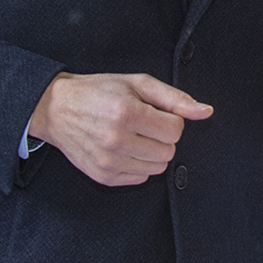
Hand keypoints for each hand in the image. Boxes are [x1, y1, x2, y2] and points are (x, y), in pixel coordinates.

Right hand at [29, 72, 213, 186]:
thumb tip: (205, 112)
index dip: (170, 120)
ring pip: (157, 168)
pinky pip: (140, 178)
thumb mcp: (137, 83)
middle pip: (168, 151)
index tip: (154, 113)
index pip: (175, 130)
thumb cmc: (99, 92)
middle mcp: (116, 140)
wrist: (57, 109)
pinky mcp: (103, 177)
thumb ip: (174, 99)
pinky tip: (123, 148)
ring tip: (133, 136)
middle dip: (162, 137)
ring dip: (152, 153)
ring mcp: (108, 162)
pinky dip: (138, 165)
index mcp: (126, 113)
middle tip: (143, 124)